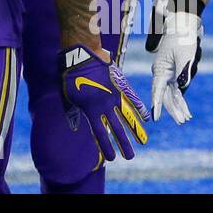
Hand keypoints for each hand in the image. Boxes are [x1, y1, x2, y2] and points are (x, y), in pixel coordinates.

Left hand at [59, 44, 149, 161]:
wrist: (81, 54)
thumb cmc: (70, 76)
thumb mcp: (67, 96)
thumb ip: (72, 112)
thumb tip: (74, 126)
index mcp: (91, 110)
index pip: (100, 133)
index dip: (106, 147)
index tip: (112, 158)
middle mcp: (105, 105)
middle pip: (116, 128)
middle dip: (123, 144)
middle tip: (130, 156)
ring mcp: (114, 95)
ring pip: (127, 116)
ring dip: (135, 130)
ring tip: (143, 141)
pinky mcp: (119, 84)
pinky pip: (131, 98)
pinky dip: (139, 107)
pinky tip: (145, 116)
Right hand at [150, 3, 202, 123]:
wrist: (183, 26)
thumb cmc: (183, 39)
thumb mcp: (185, 56)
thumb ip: (184, 73)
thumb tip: (182, 88)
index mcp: (160, 69)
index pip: (157, 90)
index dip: (157, 104)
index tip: (155, 117)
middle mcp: (161, 73)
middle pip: (165, 95)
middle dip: (173, 109)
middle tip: (181, 121)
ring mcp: (167, 74)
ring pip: (171, 94)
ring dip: (178, 106)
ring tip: (185, 119)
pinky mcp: (174, 73)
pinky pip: (176, 90)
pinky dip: (181, 99)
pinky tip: (185, 110)